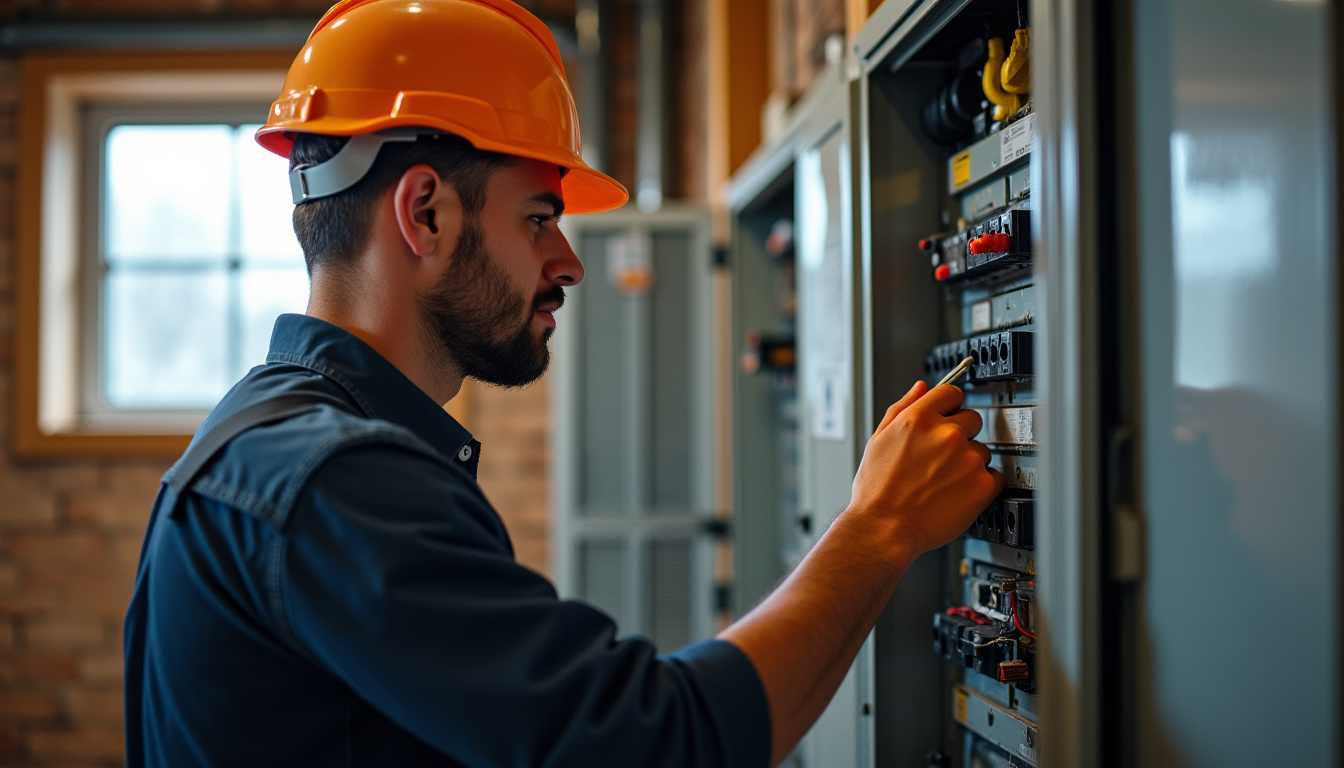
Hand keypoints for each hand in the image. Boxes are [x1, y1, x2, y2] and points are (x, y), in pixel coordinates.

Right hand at [850, 380, 1004, 556]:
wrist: (884, 528)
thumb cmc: (877, 491)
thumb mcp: (878, 439)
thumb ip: (902, 407)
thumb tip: (921, 388)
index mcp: (919, 419)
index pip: (951, 393)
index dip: (950, 405)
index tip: (950, 415)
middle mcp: (947, 434)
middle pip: (972, 419)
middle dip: (961, 434)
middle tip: (942, 458)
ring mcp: (968, 459)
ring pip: (982, 450)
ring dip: (969, 462)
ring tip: (944, 481)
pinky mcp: (982, 485)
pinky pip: (994, 476)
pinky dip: (981, 484)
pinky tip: (958, 493)